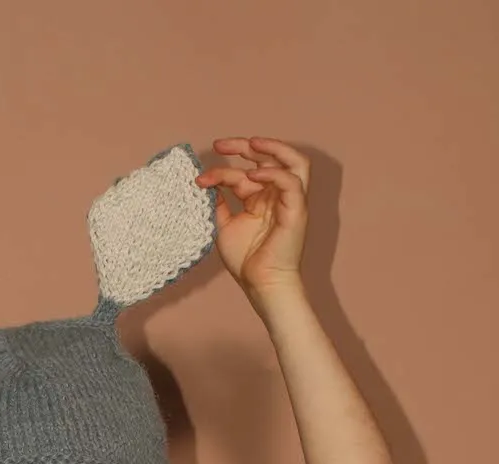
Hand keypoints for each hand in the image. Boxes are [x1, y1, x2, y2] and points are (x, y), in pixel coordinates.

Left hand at [196, 137, 309, 293]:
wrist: (261, 285)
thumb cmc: (246, 261)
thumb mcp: (224, 226)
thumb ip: (219, 203)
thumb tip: (207, 182)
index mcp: (262, 199)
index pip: (245, 173)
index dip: (222, 170)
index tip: (201, 178)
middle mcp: (278, 196)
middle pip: (271, 157)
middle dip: (245, 146)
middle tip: (220, 145)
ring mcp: (290, 201)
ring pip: (294, 161)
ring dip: (272, 148)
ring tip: (250, 143)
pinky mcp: (297, 210)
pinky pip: (291, 181)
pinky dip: (274, 173)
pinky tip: (253, 175)